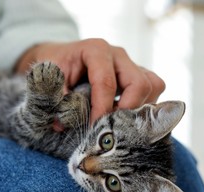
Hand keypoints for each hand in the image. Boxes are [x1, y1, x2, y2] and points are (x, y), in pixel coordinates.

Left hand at [16, 39, 164, 123]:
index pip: (106, 83)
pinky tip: (126, 116)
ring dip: (139, 109)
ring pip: (152, 86)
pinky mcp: (137, 75)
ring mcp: (130, 64)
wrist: (61, 57)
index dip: (102, 110)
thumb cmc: (56, 67)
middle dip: (127, 110)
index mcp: (95, 50)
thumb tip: (62, 124)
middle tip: (110, 127)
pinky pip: (153, 89)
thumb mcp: (50, 80)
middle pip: (139, 83)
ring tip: (118, 121)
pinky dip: (145, 105)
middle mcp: (118, 55)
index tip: (94, 129)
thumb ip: (56, 100)